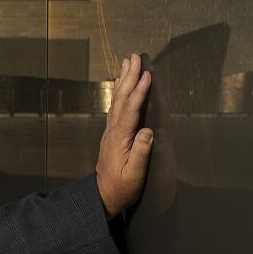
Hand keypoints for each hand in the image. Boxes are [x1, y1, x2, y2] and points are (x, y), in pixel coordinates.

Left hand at [96, 52, 153, 219]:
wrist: (104, 196)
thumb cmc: (122, 188)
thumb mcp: (134, 175)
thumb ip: (140, 153)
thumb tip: (148, 132)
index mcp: (120, 139)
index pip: (130, 110)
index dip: (139, 92)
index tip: (147, 75)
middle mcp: (113, 131)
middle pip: (122, 99)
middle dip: (129, 77)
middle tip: (134, 57)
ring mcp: (111, 131)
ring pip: (117, 100)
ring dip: (123, 80)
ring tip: (128, 62)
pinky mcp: (112, 133)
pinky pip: (116, 106)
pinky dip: (120, 91)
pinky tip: (122, 83)